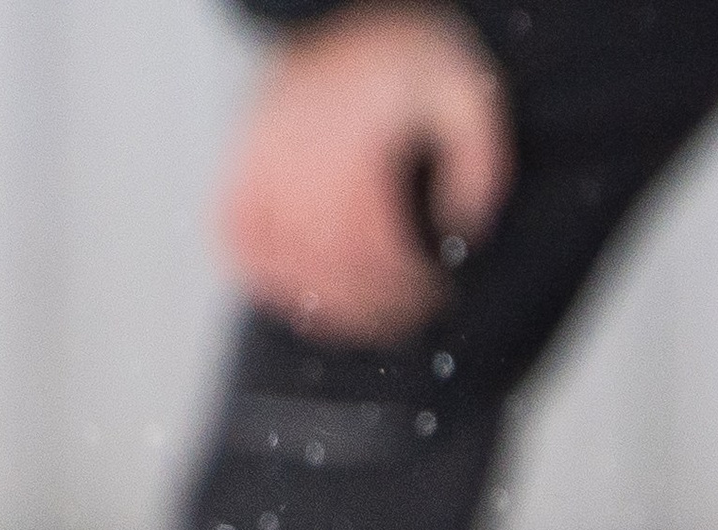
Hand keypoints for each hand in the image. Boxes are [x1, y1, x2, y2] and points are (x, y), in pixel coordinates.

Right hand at [219, 3, 513, 346]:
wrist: (341, 13)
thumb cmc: (401, 58)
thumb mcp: (463, 88)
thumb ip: (480, 157)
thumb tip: (464, 225)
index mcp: (349, 136)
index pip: (370, 241)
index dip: (402, 284)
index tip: (432, 292)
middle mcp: (295, 151)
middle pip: (330, 261)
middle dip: (375, 300)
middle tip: (410, 309)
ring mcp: (259, 162)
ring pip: (285, 261)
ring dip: (330, 302)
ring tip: (369, 311)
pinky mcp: (239, 169)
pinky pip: (237, 240)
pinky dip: (268, 277)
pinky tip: (308, 294)